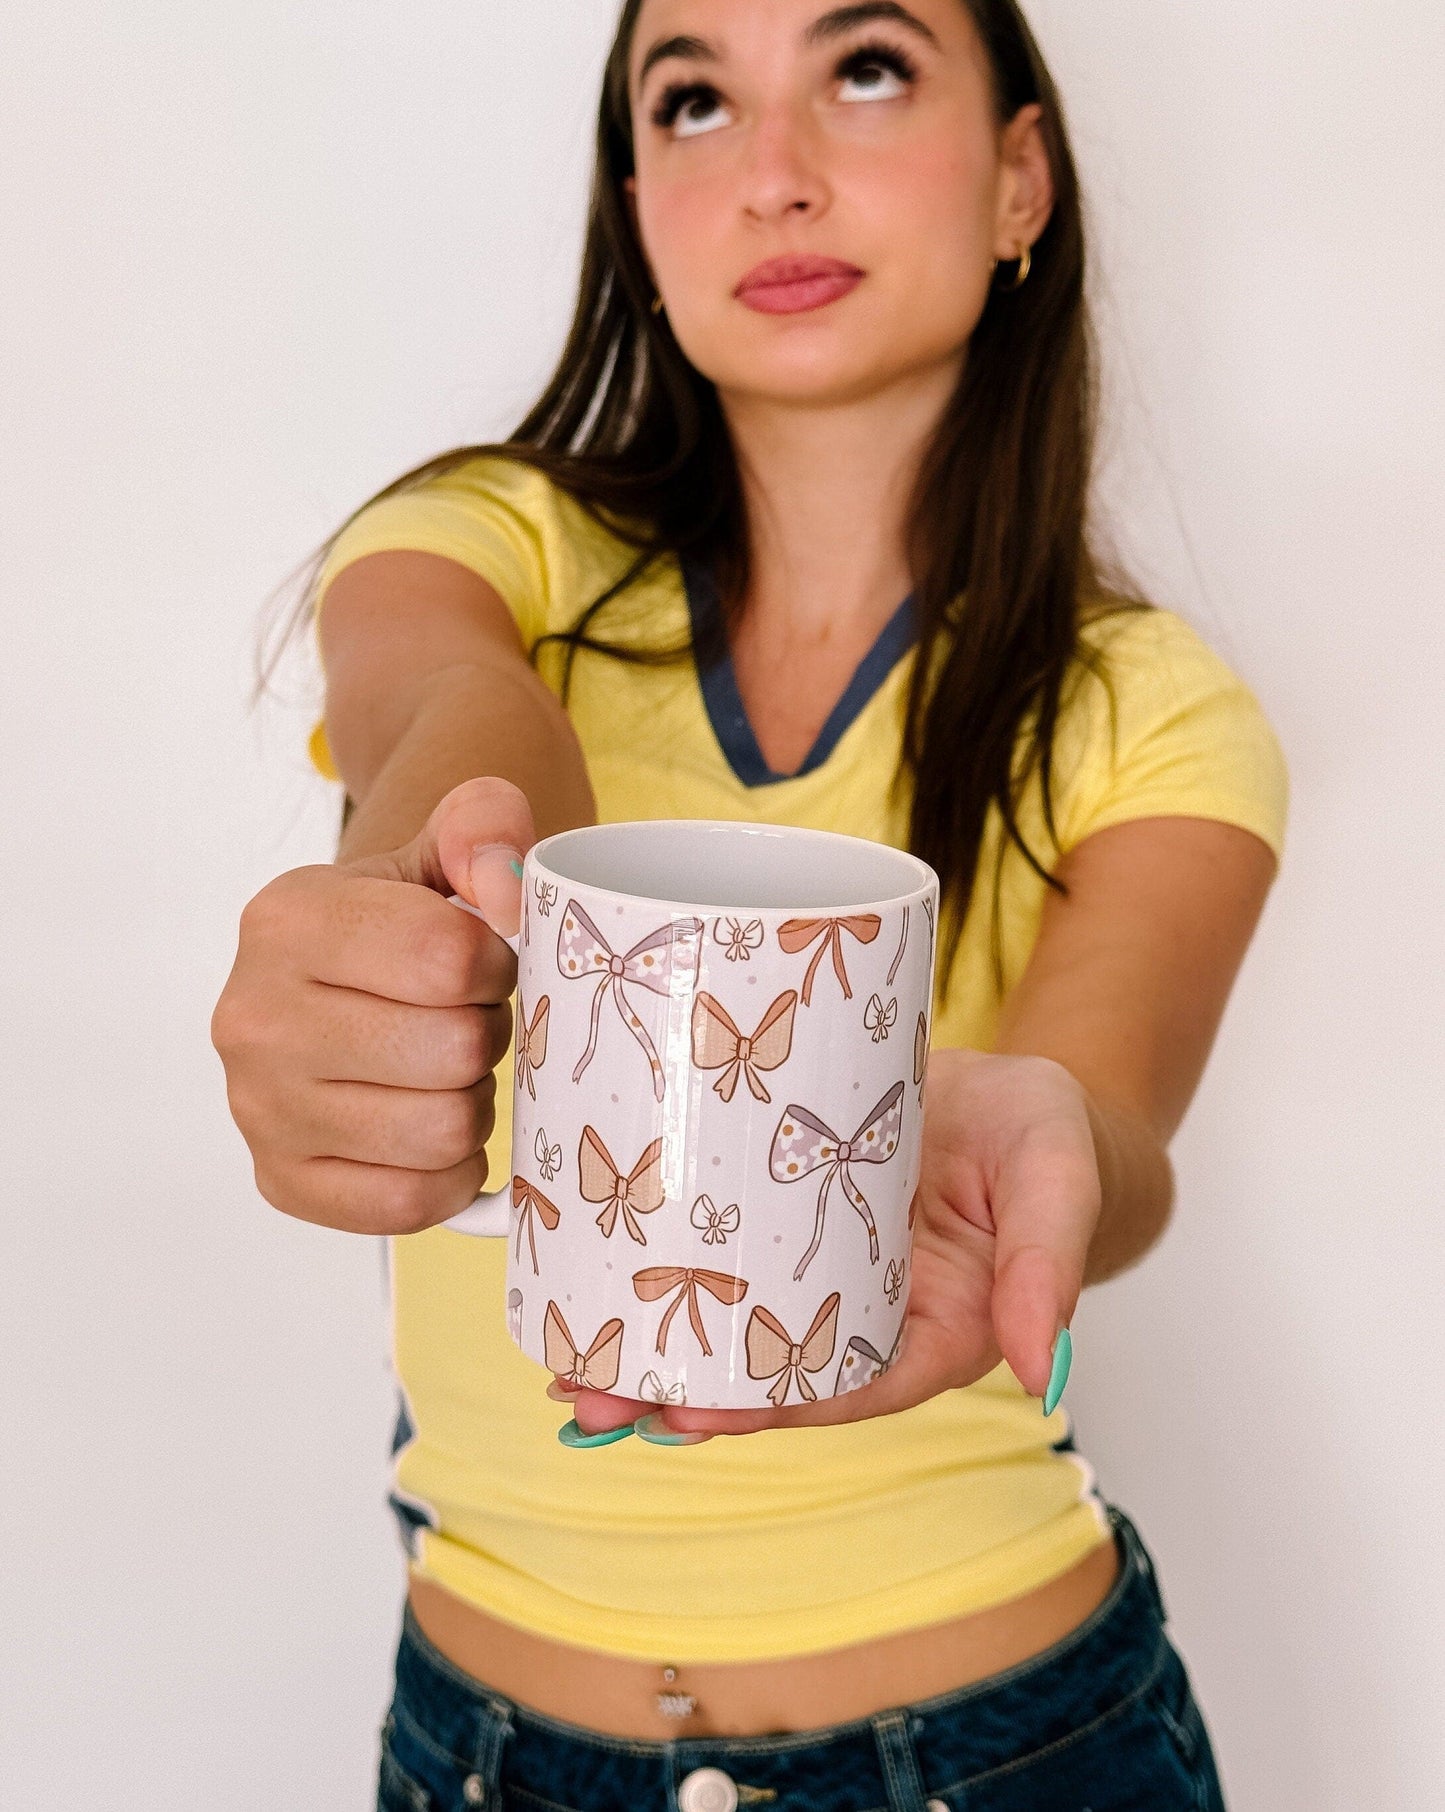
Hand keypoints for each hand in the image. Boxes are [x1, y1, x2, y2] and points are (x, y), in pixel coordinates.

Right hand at [210, 777, 533, 1234]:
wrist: (343, 981)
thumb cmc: (408, 918)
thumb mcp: (448, 841)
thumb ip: (487, 823)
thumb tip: (505, 894)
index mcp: (286, 919)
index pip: (449, 957)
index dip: (498, 963)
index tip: (482, 960)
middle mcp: (252, 1016)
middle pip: (452, 1050)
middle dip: (488, 1034)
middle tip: (468, 1020)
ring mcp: (259, 1108)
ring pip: (440, 1131)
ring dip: (472, 1103)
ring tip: (449, 1071)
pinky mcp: (282, 1182)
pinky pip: (408, 1204)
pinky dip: (447, 1174)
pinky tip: (435, 1130)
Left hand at [559, 1047, 1099, 1438]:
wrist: (1007, 1087)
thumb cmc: (1043, 1134)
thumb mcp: (1057, 1176)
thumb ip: (1049, 1264)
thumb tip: (1042, 1367)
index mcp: (939, 1327)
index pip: (852, 1385)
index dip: (774, 1407)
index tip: (696, 1414)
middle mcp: (868, 1312)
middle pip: (773, 1371)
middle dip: (683, 1391)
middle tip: (591, 1393)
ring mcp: (819, 1266)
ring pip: (735, 1323)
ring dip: (655, 1348)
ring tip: (567, 1361)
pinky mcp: (781, 1214)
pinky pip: (725, 1255)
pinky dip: (665, 1276)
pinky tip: (594, 1282)